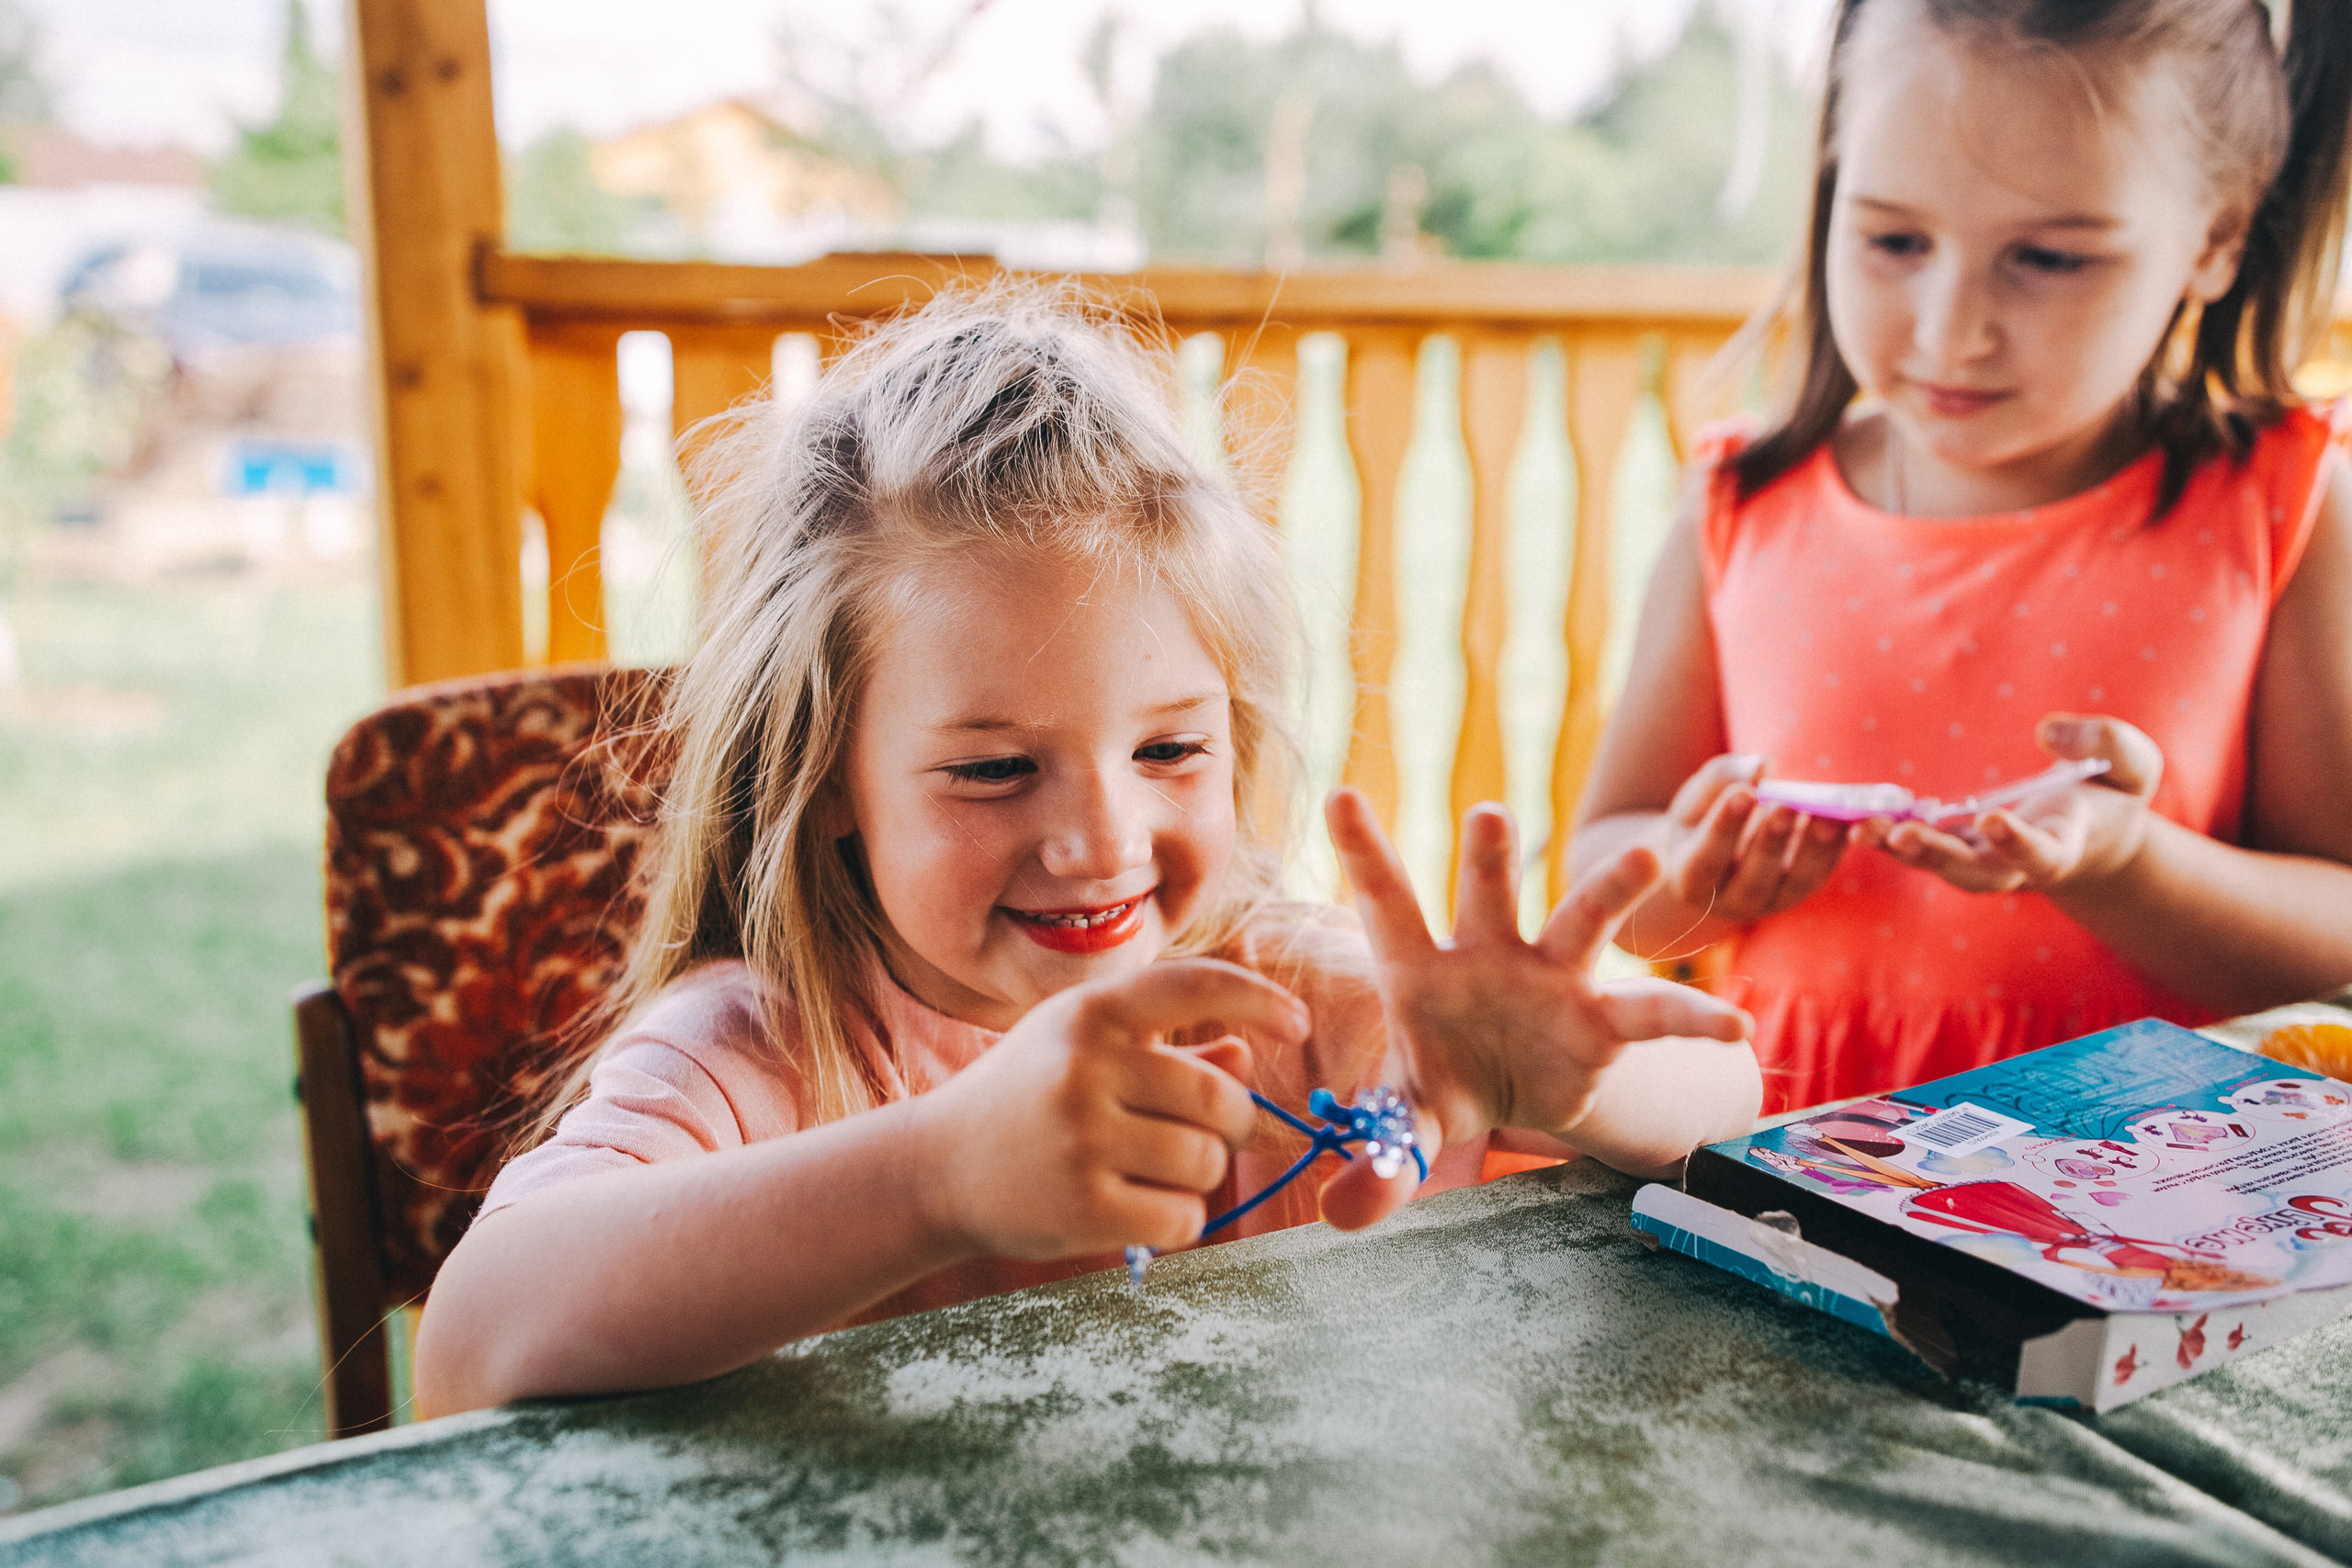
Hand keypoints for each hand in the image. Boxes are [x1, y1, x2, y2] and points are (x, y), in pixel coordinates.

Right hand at [910, 960, 1305, 1260]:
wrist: (934, 1169)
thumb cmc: (1025, 1100)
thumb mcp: (1084, 1053)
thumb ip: (1170, 1051)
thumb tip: (1248, 1057)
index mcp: (1091, 1013)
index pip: (1198, 984)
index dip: (1260, 1000)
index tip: (1297, 1023)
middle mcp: (1086, 1065)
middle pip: (1221, 1098)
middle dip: (1232, 1124)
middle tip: (1206, 1137)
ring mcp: (1081, 1138)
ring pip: (1206, 1163)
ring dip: (1197, 1177)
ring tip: (1149, 1174)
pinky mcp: (1080, 1207)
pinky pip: (1182, 1219)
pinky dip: (1175, 1222)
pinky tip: (1134, 1211)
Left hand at [1321, 788, 1752, 1228]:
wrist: (1520, 1097)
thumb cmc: (1450, 1082)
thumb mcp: (1410, 1120)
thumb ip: (1380, 1159)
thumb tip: (1339, 1214)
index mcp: (1422, 969)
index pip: (1387, 905)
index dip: (1364, 852)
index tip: (1339, 796)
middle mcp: (1490, 955)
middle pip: (1487, 896)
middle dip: (1489, 856)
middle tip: (1487, 814)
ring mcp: (1553, 979)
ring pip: (1580, 921)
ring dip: (1610, 892)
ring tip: (1646, 859)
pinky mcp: (1604, 1021)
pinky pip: (1652, 1016)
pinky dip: (1692, 1020)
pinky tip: (1734, 1026)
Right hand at [1650, 753, 1852, 930]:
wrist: (1713, 848)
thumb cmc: (1700, 816)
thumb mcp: (1697, 796)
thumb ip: (1721, 779)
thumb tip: (1760, 766)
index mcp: (1690, 878)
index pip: (1706, 858)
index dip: (1724, 827)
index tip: (1743, 794)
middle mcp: (1728, 901)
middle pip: (1752, 880)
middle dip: (1771, 842)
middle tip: (1786, 806)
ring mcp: (1766, 902)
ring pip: (1792, 885)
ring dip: (1812, 851)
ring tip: (1827, 817)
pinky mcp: (1796, 893)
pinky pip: (1817, 877)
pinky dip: (1833, 851)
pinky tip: (1844, 822)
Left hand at [1858, 715, 2160, 892]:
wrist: (2093, 835)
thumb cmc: (2114, 794)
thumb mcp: (2133, 765)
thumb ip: (2106, 744)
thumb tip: (2050, 731)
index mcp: (2062, 850)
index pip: (2041, 856)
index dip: (2019, 843)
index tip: (1997, 821)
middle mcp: (2015, 866)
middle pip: (1973, 874)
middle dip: (1936, 857)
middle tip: (1899, 837)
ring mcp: (1981, 859)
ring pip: (1937, 864)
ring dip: (1898, 849)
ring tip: (1860, 828)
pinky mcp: (1956, 845)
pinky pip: (1918, 845)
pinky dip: (1886, 833)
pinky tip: (1853, 814)